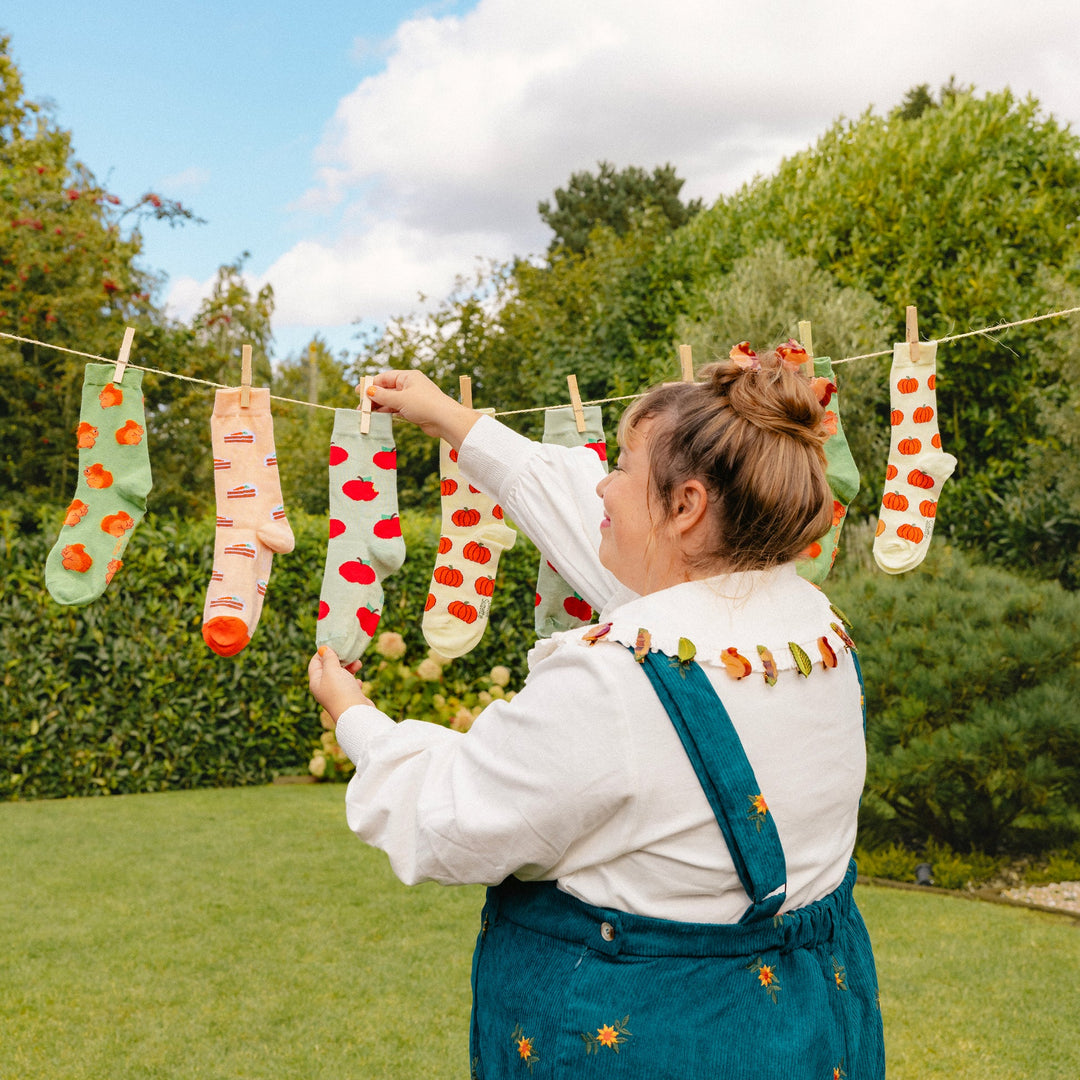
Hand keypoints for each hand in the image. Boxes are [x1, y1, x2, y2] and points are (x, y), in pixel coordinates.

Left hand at [308, 646, 372, 721]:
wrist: (356, 714)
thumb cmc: (341, 690)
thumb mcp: (332, 670)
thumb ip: (328, 658)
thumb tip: (323, 649)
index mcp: (316, 682)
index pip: (314, 663)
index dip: (322, 653)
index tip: (334, 645)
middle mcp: (324, 688)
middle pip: (329, 669)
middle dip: (340, 660)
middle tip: (349, 654)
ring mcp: (337, 694)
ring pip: (342, 676)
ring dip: (350, 668)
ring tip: (359, 665)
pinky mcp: (349, 698)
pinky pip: (350, 685)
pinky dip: (355, 681)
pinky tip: (359, 682)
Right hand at [363, 370, 480, 446]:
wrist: (445, 420)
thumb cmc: (425, 405)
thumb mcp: (400, 399)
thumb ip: (383, 396)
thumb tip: (368, 391)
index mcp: (408, 377)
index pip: (385, 378)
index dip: (371, 384)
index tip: (358, 391)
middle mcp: (410, 385)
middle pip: (387, 390)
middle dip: (374, 398)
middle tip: (361, 407)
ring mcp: (412, 398)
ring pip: (391, 401)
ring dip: (379, 407)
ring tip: (367, 414)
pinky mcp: (414, 410)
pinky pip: (397, 409)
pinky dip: (388, 413)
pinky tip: (378, 418)